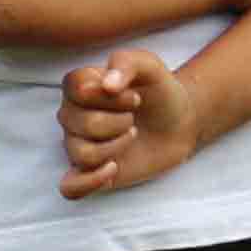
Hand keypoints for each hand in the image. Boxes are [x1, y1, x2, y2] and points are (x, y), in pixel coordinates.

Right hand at [53, 48, 219, 198]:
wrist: (179, 122)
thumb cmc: (159, 90)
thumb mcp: (149, 65)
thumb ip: (126, 63)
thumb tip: (107, 85)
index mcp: (80, 87)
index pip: (75, 89)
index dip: (107, 96)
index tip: (134, 97)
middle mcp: (73, 115)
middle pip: (78, 123)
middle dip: (117, 123)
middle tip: (134, 119)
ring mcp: (79, 144)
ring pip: (80, 153)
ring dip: (114, 147)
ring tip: (131, 137)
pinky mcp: (90, 173)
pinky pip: (70, 187)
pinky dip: (89, 182)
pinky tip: (113, 169)